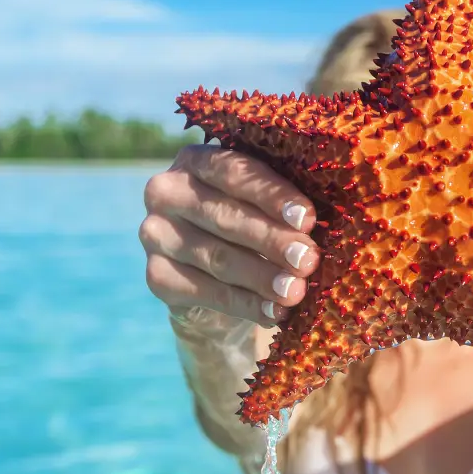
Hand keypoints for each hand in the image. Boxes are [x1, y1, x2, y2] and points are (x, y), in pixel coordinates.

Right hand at [139, 145, 320, 326]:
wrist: (220, 277)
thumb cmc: (255, 223)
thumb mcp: (267, 204)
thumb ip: (285, 203)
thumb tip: (317, 221)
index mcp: (195, 160)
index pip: (232, 172)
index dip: (271, 195)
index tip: (308, 219)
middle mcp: (166, 191)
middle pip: (224, 216)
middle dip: (272, 240)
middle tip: (308, 260)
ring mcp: (155, 234)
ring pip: (217, 257)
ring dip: (261, 277)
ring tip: (295, 291)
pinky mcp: (157, 275)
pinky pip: (204, 292)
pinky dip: (244, 305)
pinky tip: (273, 313)